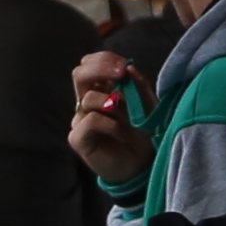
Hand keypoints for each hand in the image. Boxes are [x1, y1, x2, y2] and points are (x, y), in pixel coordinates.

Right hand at [67, 45, 151, 192]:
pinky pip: (91, 120)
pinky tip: (122, 135)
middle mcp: (86, 102)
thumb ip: (139, 85)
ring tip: (129, 120)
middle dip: (100, 68)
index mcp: (100, 90)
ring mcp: (80, 120)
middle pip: (79, 74)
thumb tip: (129, 66)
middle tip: (121, 73)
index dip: (105, 59)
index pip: (90, 64)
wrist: (142, 165)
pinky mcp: (78, 138)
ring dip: (114, 106)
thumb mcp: (147, 105)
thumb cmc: (143, 134)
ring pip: (89, 98)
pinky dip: (111, 125)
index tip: (124, 65)